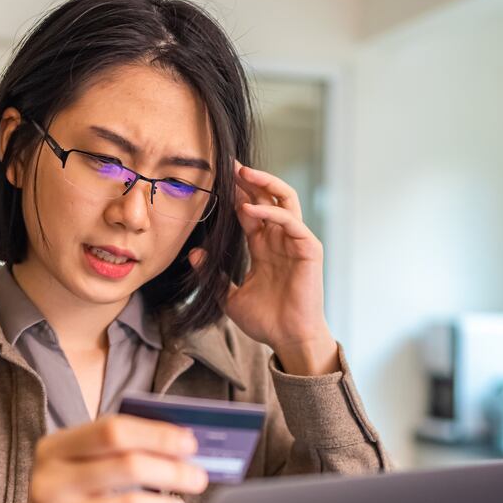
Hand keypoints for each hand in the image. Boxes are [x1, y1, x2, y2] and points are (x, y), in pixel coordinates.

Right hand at [0, 415, 208, 502]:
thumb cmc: (74, 495)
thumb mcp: (82, 463)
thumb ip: (121, 449)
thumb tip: (182, 443)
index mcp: (54, 448)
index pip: (113, 430)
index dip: (157, 435)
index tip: (189, 443)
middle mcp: (49, 481)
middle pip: (128, 465)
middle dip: (173, 470)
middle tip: (198, 477)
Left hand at [189, 162, 338, 375]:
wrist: (288, 338)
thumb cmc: (265, 321)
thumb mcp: (229, 296)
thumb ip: (212, 276)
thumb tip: (194, 254)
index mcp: (263, 247)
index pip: (249, 210)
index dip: (234, 194)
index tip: (215, 178)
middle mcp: (280, 239)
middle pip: (266, 198)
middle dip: (248, 180)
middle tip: (228, 164)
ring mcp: (296, 242)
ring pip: (284, 200)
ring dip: (264, 184)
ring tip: (243, 174)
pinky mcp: (309, 249)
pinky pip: (290, 222)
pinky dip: (270, 212)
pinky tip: (249, 210)